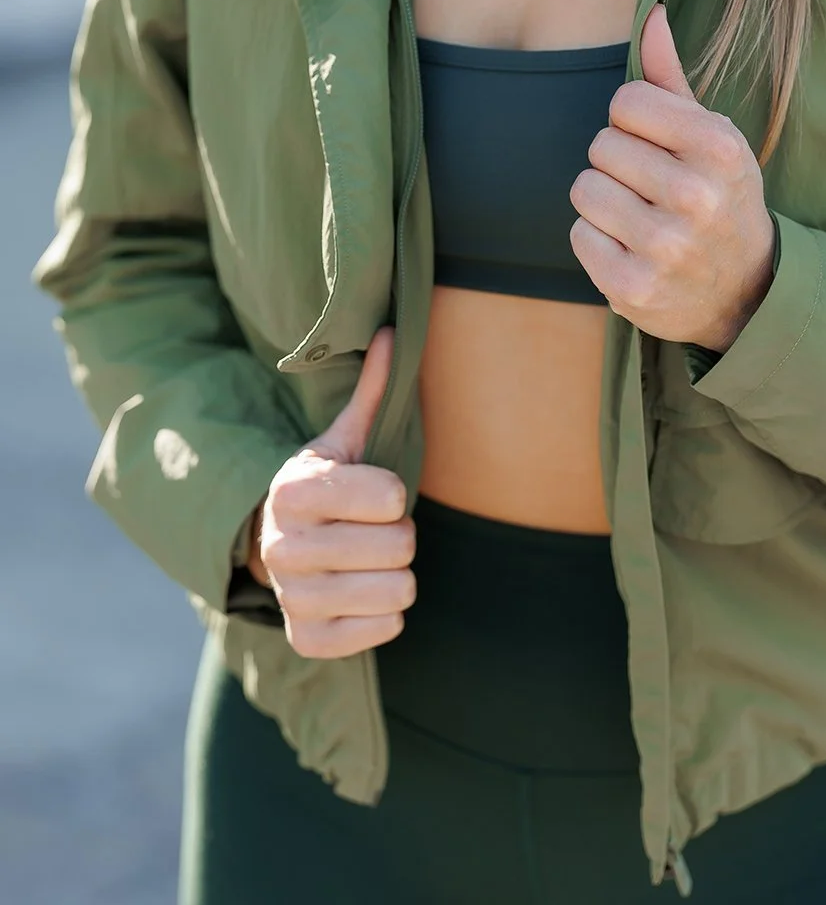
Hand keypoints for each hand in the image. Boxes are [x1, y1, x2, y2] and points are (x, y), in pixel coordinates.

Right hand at [247, 327, 415, 657]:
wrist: (279, 544)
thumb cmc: (328, 485)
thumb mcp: (344, 438)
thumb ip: (371, 391)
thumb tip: (390, 332)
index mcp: (294, 490)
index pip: (389, 498)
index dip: (395, 495)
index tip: (376, 493)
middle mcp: (284, 547)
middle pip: (400, 547)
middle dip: (400, 536)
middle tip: (376, 530)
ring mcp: (293, 598)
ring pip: (398, 593)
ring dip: (397, 576)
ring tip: (371, 561)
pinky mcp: (308, 640)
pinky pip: (383, 633)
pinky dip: (385, 615)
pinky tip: (363, 594)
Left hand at [569, 3, 776, 353]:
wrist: (743, 291)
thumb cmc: (718, 196)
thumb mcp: (711, 136)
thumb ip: (671, 78)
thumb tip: (652, 13)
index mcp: (719, 147)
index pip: (626, 101)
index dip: (632, 121)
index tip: (657, 146)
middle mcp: (697, 196)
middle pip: (601, 145)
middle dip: (617, 163)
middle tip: (650, 188)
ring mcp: (666, 246)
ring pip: (583, 189)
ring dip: (603, 202)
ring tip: (638, 217)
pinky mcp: (634, 287)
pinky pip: (578, 234)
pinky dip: (596, 240)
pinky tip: (630, 248)